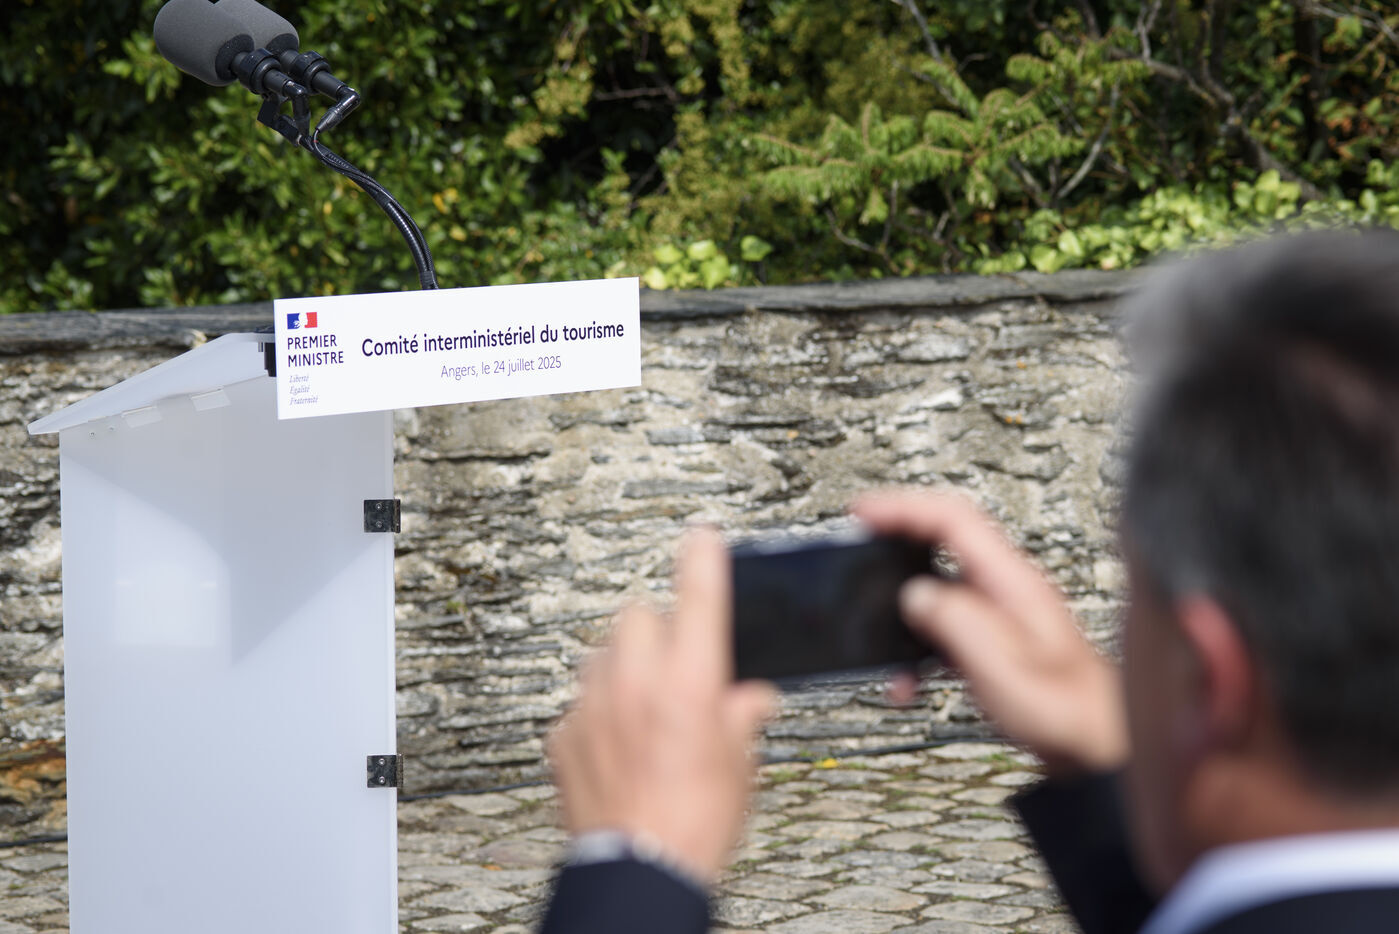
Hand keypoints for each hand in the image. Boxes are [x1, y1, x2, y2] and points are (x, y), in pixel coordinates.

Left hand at [546, 528, 777, 884]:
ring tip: (643, 706)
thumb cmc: (694, 823)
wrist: (639, 868)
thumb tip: (749, 700)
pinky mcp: (563, 734)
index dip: (702, 559)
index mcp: (690, 682)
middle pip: (638, 615)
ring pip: (602, 653)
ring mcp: (592, 705)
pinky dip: (597, 710)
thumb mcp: (740, 765)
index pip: (698, 595)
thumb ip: (741, 718)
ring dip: (623, 666)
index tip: (701, 538)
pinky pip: (579, 700)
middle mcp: (635, 682)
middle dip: (658, 629)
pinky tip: (616, 742)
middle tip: (676, 662)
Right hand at [854, 490, 1127, 774]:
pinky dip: (916, 649)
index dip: (904, 509)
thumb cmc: (1065, 712)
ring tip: (876, 633)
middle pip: (943, 541)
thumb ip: (955, 621)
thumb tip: (914, 594)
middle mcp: (1007, 590)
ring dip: (902, 610)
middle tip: (858, 547)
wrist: (1097, 750)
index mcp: (1012, 583)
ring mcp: (1001, 615)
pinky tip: (907, 680)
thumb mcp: (1001, 665)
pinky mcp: (994, 644)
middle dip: (896, 542)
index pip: (953, 520)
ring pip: (938, 589)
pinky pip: (943, 630)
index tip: (864, 513)